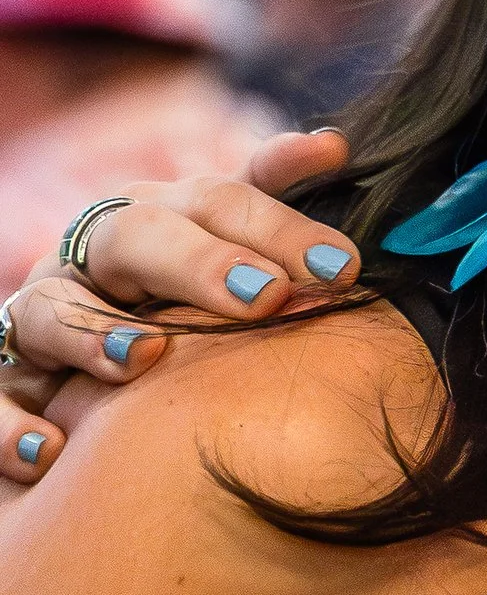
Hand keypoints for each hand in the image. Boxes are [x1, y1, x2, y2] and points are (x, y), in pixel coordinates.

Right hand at [0, 138, 358, 486]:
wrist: (74, 374)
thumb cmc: (170, 304)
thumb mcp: (220, 255)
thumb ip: (271, 208)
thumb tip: (334, 144)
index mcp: (161, 217)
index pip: (219, 200)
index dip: (279, 225)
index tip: (344, 265)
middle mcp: (95, 255)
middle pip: (137, 234)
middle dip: (201, 263)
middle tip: (268, 297)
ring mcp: (42, 313)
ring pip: (50, 307)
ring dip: (95, 333)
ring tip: (147, 359)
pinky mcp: (7, 378)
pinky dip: (11, 424)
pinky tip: (50, 450)